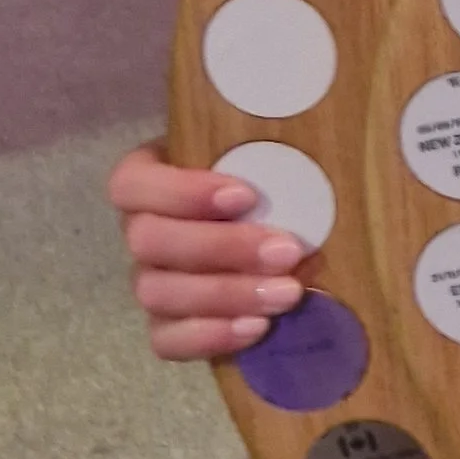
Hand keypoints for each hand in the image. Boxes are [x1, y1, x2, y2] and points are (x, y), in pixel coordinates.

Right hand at [106, 142, 304, 361]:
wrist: (282, 232)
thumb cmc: (274, 180)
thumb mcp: (270, 151)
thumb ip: (276, 143)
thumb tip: (327, 118)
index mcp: (150, 177)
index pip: (132, 184)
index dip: (180, 192)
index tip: (245, 195)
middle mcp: (140, 229)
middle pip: (149, 242)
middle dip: (220, 248)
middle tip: (286, 250)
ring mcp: (150, 281)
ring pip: (157, 293)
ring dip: (225, 294)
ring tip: (287, 294)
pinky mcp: (167, 325)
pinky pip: (166, 340)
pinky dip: (209, 338)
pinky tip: (256, 329)